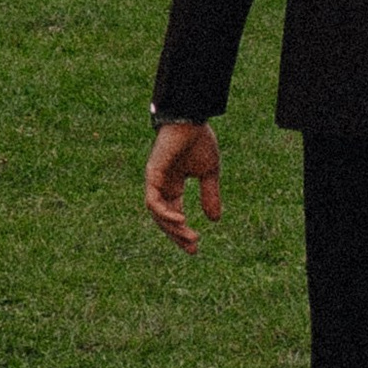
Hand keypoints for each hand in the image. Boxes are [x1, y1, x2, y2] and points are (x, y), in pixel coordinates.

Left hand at [145, 118, 221, 254]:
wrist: (192, 119)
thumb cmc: (199, 140)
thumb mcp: (209, 173)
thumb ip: (209, 194)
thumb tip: (214, 220)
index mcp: (172, 184)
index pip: (173, 214)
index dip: (182, 231)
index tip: (195, 248)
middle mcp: (161, 185)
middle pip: (164, 218)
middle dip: (177, 235)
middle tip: (193, 247)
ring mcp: (155, 180)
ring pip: (157, 213)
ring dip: (172, 228)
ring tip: (190, 236)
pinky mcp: (152, 174)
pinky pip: (153, 201)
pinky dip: (165, 213)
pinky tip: (180, 220)